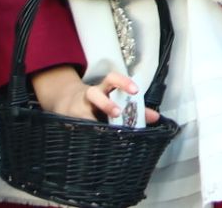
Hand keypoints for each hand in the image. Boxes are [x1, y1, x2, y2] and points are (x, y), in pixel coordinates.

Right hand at [31, 66, 159, 124]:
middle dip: (106, 104)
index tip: (135, 91)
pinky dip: (85, 134)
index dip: (123, 82)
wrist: (64, 100)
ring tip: (101, 129)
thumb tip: (156, 118)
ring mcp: (77, 108)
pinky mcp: (69, 121)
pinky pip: (77, 128)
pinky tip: (92, 143)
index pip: (112, 79)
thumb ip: (135, 109)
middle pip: (94, 93)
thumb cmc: (97, 102)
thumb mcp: (113, 99)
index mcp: (103, 88)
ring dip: (90, 122)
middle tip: (117, 113)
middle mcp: (89, 95)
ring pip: (80, 115)